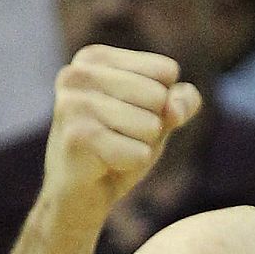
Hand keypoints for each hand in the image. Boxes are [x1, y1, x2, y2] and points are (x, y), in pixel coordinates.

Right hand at [45, 45, 200, 213]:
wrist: (79, 195)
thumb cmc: (118, 149)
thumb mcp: (157, 119)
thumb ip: (180, 103)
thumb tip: (176, 106)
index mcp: (96, 58)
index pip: (166, 71)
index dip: (162, 103)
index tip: (130, 116)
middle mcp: (78, 73)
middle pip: (159, 96)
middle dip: (152, 127)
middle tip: (120, 138)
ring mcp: (74, 103)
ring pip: (151, 124)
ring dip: (141, 146)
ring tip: (112, 151)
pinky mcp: (77, 136)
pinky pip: (139, 153)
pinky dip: (132, 164)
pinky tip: (106, 165)